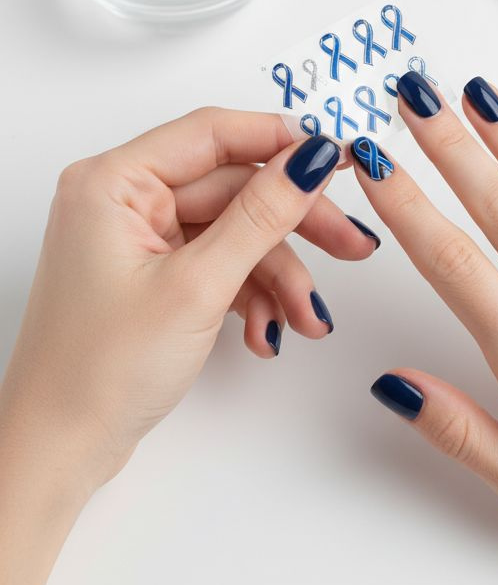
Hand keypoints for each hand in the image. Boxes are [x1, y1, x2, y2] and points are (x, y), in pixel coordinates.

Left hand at [1, 108, 378, 496]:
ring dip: (278, 275)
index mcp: (113, 181)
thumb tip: (311, 159)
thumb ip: (261, 215)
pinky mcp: (153, 274)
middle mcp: (122, 199)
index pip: (213, 133)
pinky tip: (266, 333)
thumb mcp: (197, 286)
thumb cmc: (95, 373)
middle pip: (234, 187)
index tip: (339, 159)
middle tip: (352, 245)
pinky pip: (220, 263)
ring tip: (307, 319)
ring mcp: (137, 238)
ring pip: (234, 231)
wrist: (58, 451)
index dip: (283, 141)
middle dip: (294, 226)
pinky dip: (251, 295)